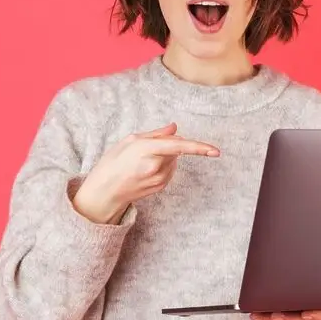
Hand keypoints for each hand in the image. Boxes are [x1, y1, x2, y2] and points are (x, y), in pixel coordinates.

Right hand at [73, 122, 218, 223]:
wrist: (104, 191)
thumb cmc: (113, 162)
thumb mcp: (130, 140)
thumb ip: (156, 133)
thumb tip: (175, 128)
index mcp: (146, 150)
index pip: (178, 146)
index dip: (199, 147)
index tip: (215, 151)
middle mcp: (155, 166)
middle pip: (177, 149)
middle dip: (169, 144)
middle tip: (146, 148)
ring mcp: (159, 179)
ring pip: (175, 160)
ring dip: (166, 155)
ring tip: (142, 160)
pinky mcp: (161, 186)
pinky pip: (171, 169)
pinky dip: (164, 165)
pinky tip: (146, 169)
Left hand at [251, 307, 320, 319]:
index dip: (318, 315)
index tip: (307, 313)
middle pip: (303, 318)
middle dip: (290, 315)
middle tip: (276, 312)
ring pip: (288, 319)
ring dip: (273, 316)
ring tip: (258, 312)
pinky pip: (279, 318)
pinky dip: (265, 316)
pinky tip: (251, 312)